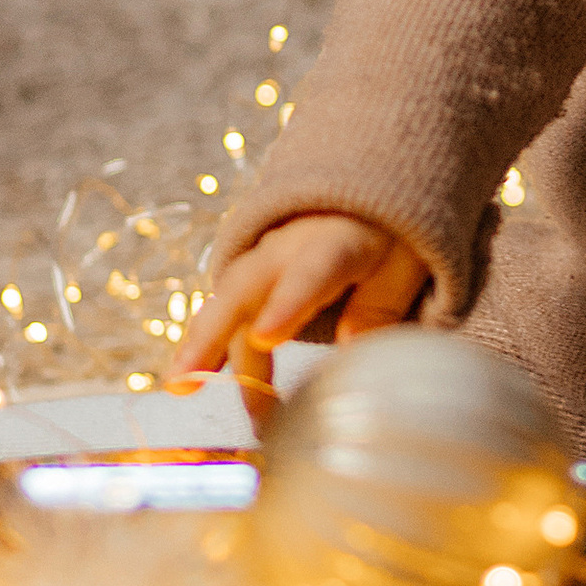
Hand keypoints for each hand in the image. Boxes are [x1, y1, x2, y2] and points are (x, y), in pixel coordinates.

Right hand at [170, 212, 428, 380]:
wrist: (360, 197)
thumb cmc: (389, 237)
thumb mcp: (406, 264)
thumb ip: (381, 306)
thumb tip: (353, 348)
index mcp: (336, 243)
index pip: (312, 272)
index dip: (288, 303)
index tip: (267, 338)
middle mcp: (286, 248)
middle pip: (245, 289)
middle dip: (213, 334)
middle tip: (188, 379)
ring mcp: (259, 260)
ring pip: (226, 303)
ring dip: (202, 346)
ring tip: (179, 388)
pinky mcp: (247, 278)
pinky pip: (223, 310)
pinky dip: (204, 344)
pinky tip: (186, 380)